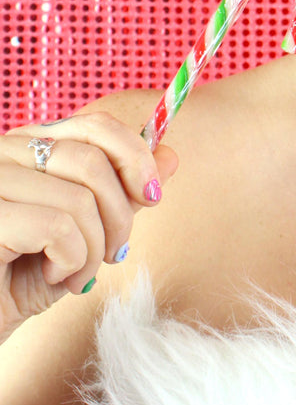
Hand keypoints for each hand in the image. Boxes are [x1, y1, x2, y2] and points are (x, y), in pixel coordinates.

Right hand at [0, 112, 177, 341]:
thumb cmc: (20, 279)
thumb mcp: (82, 233)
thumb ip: (122, 193)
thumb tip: (170, 156)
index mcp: (28, 145)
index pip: (95, 125)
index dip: (135, 156)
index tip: (152, 194)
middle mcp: (3, 153)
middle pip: (92, 161)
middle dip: (120, 214)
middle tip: (114, 253)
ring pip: (79, 198)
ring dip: (94, 248)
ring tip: (76, 275)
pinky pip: (57, 228)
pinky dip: (71, 261)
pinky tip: (51, 277)